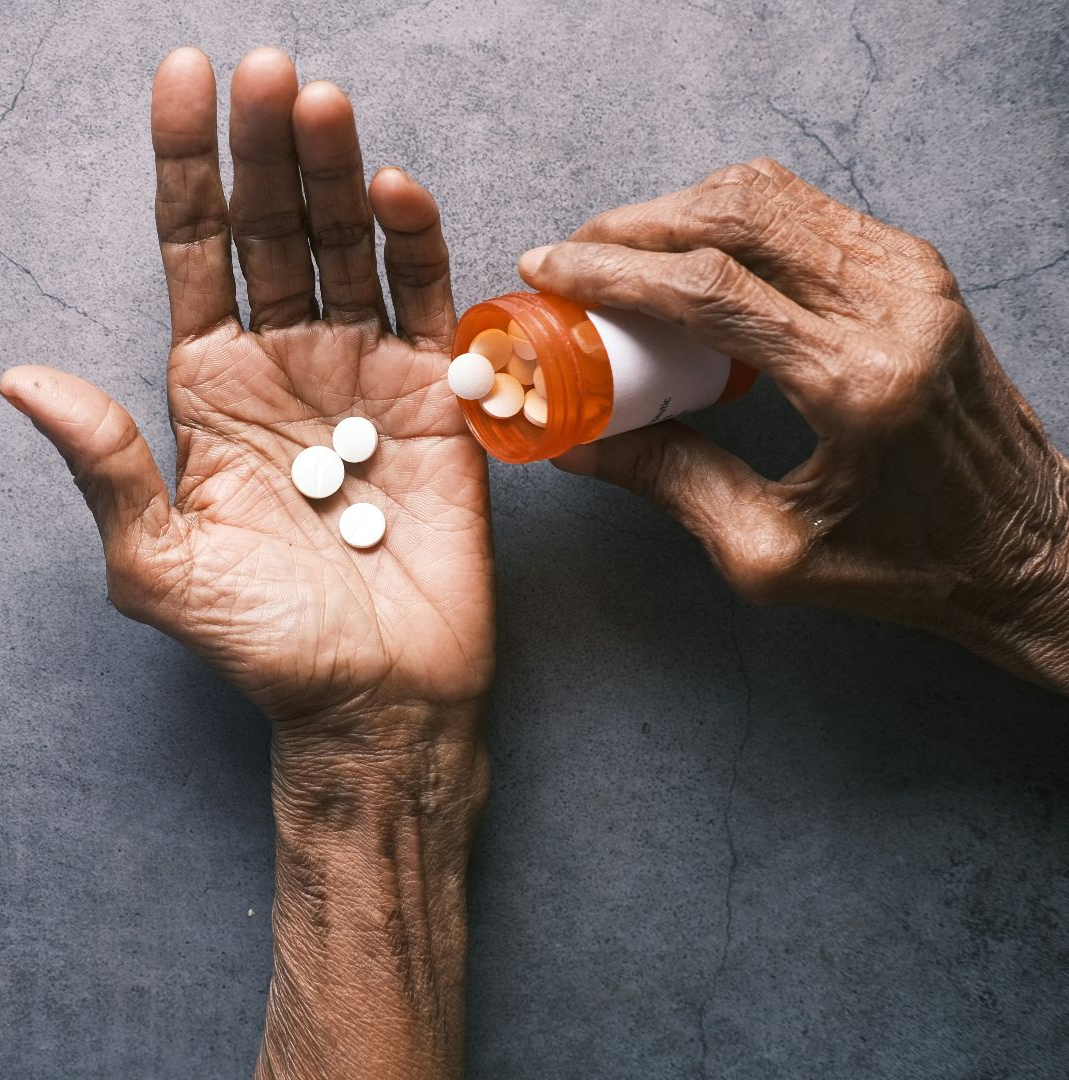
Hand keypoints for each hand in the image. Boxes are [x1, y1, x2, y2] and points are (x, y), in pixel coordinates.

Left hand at [0, 48, 492, 742]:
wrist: (373, 700)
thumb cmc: (259, 641)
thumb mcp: (156, 563)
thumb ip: (103, 465)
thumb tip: (20, 377)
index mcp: (206, 385)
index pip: (193, 249)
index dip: (186, 165)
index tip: (181, 78)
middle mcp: (281, 360)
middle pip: (269, 228)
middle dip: (263, 147)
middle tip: (265, 67)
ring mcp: (362, 369)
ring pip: (344, 244)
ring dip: (334, 170)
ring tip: (319, 101)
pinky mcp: (437, 394)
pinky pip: (425, 298)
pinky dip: (415, 241)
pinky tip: (393, 189)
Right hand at [521, 159, 1068, 690]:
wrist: (1026, 547)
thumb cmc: (908, 562)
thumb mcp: (769, 552)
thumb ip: (670, 482)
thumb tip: (576, 443)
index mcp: (855, 383)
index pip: (711, 289)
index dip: (613, 268)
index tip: (548, 267)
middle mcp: (893, 310)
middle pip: (736, 214)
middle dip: (634, 224)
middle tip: (571, 254)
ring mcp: (913, 277)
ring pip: (770, 195)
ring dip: (680, 209)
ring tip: (621, 251)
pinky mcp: (917, 270)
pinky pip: (805, 211)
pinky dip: (731, 218)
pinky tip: (690, 257)